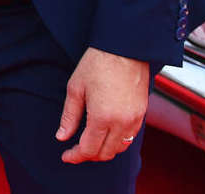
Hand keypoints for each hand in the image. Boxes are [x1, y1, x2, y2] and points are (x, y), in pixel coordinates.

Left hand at [56, 47, 149, 162]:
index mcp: (102, 118)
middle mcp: (122, 123)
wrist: (124, 49)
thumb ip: (69, 116)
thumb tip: (62, 136)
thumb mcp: (75, 89)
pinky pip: (130, 137)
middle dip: (88, 155)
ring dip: (104, 150)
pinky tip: (106, 134)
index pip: (89, 149)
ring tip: (89, 143)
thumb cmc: (97, 64)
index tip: (66, 156)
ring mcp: (135, 119)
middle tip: (75, 150)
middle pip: (105, 153)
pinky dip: (118, 141)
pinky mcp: (142, 114)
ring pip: (120, 148)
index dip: (75, 156)